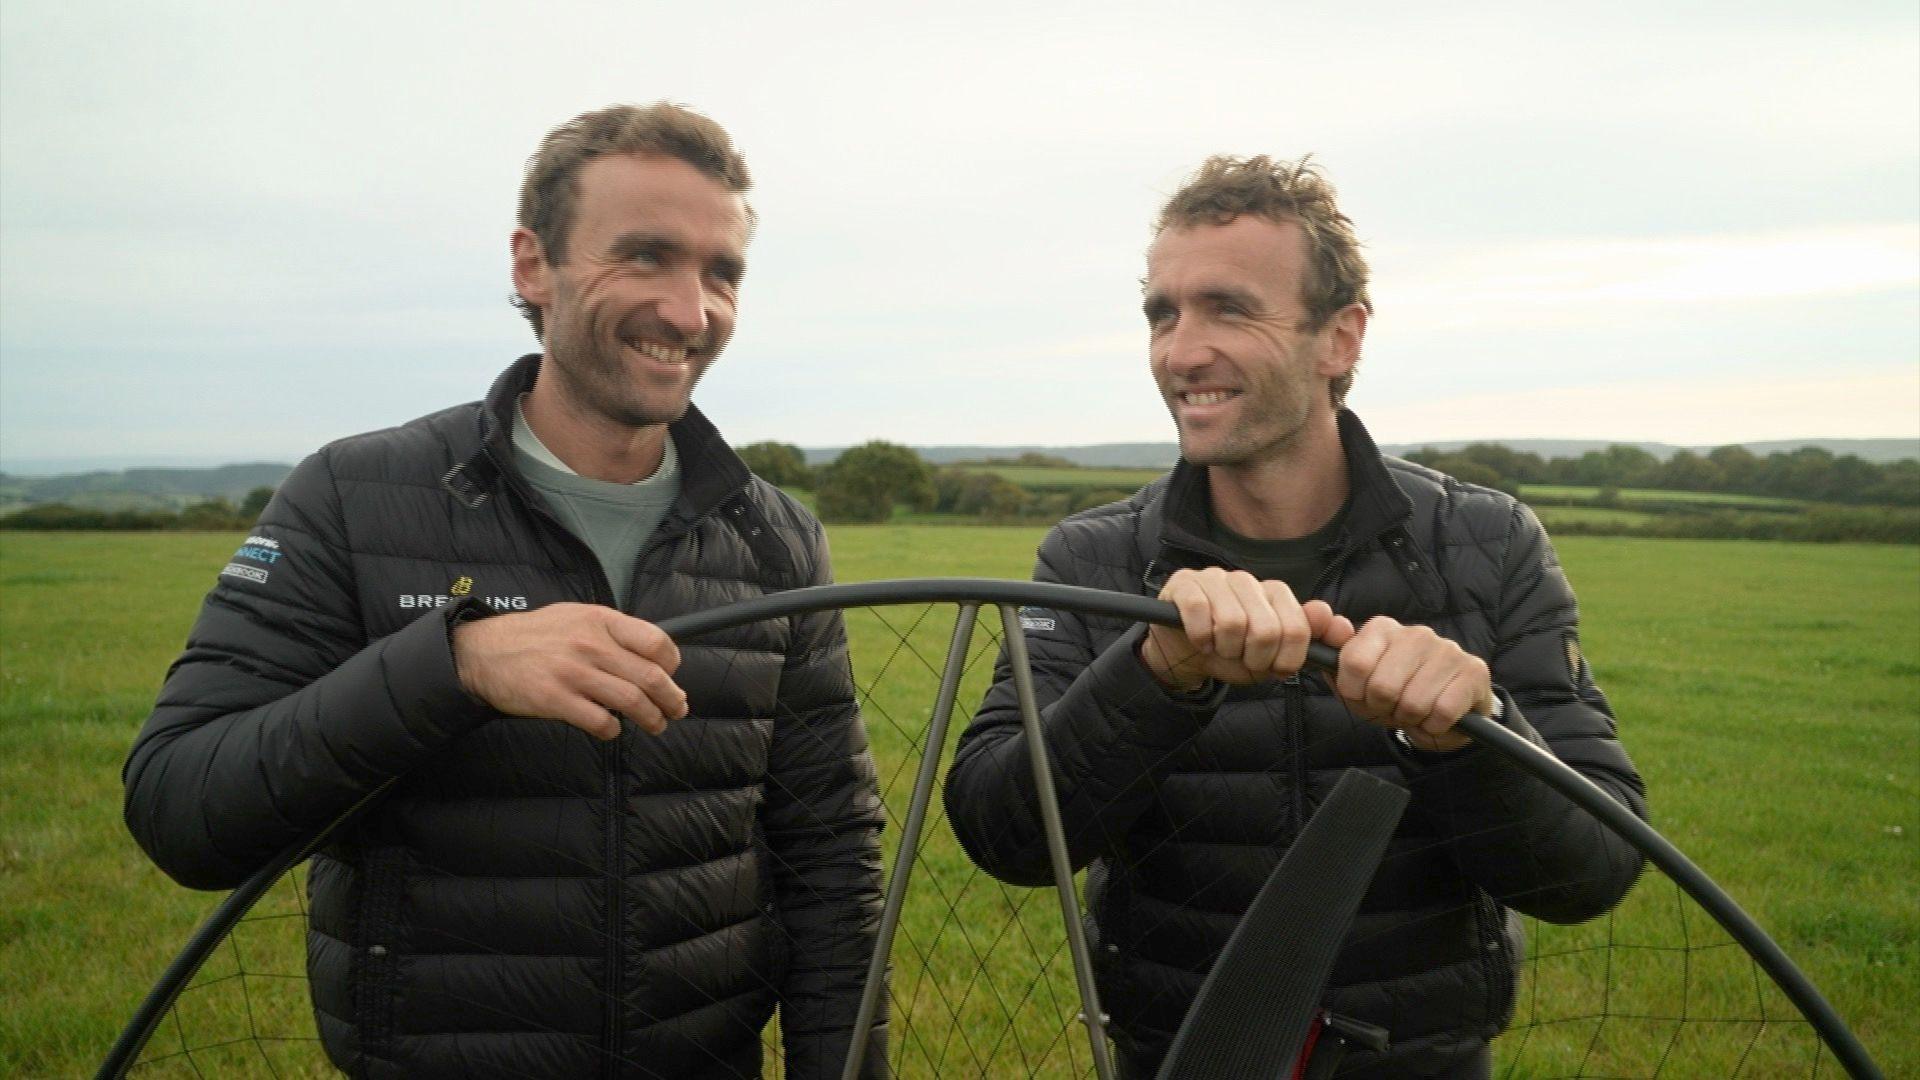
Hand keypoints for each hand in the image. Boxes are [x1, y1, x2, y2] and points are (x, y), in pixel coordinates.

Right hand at [452, 603, 687, 739]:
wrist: (484, 651)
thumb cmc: (535, 635)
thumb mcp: (576, 616)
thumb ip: (612, 631)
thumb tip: (651, 653)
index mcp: (600, 620)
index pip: (656, 641)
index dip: (672, 663)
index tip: (672, 675)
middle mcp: (591, 644)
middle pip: (650, 676)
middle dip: (671, 699)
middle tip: (676, 709)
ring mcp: (573, 673)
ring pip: (632, 702)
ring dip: (651, 718)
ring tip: (656, 724)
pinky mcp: (556, 700)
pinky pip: (600, 721)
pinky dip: (613, 730)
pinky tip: (612, 729)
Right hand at [1140, 567, 1351, 690]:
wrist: (1183, 653)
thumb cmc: (1231, 654)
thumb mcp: (1271, 657)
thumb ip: (1307, 642)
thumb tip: (1342, 626)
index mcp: (1273, 594)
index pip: (1296, 627)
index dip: (1286, 658)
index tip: (1273, 668)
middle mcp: (1246, 580)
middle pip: (1267, 628)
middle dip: (1254, 658)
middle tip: (1242, 660)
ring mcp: (1214, 579)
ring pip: (1233, 622)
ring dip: (1225, 650)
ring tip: (1221, 650)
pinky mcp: (1185, 584)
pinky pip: (1199, 613)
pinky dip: (1201, 638)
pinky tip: (1200, 641)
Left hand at [1322, 616, 1492, 750]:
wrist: (1444, 715)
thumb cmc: (1395, 697)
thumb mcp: (1358, 686)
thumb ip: (1336, 664)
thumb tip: (1335, 624)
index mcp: (1382, 629)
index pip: (1354, 663)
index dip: (1355, 693)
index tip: (1364, 697)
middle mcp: (1416, 633)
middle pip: (1382, 687)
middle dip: (1384, 709)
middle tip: (1393, 708)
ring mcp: (1448, 650)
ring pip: (1413, 702)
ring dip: (1410, 719)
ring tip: (1415, 711)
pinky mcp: (1474, 671)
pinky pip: (1442, 712)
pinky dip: (1434, 726)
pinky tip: (1437, 717)